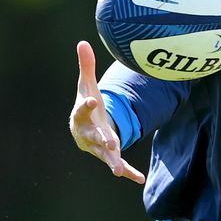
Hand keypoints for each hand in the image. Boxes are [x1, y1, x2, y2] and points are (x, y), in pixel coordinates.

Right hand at [69, 41, 145, 183]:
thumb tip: (82, 42)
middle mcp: (89, 133)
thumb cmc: (86, 104)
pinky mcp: (110, 154)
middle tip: (109, 142)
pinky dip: (129, 172)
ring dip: (113, 161)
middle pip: (94, 137)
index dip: (85, 106)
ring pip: (105, 155)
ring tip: (117, 170)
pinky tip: (140, 179)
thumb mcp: (86, 85)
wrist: (84, 129)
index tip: (91, 101)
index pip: (81, 110)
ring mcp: (99, 146)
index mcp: (82, 116)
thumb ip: (86, 66)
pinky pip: (120, 164)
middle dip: (101, 140)